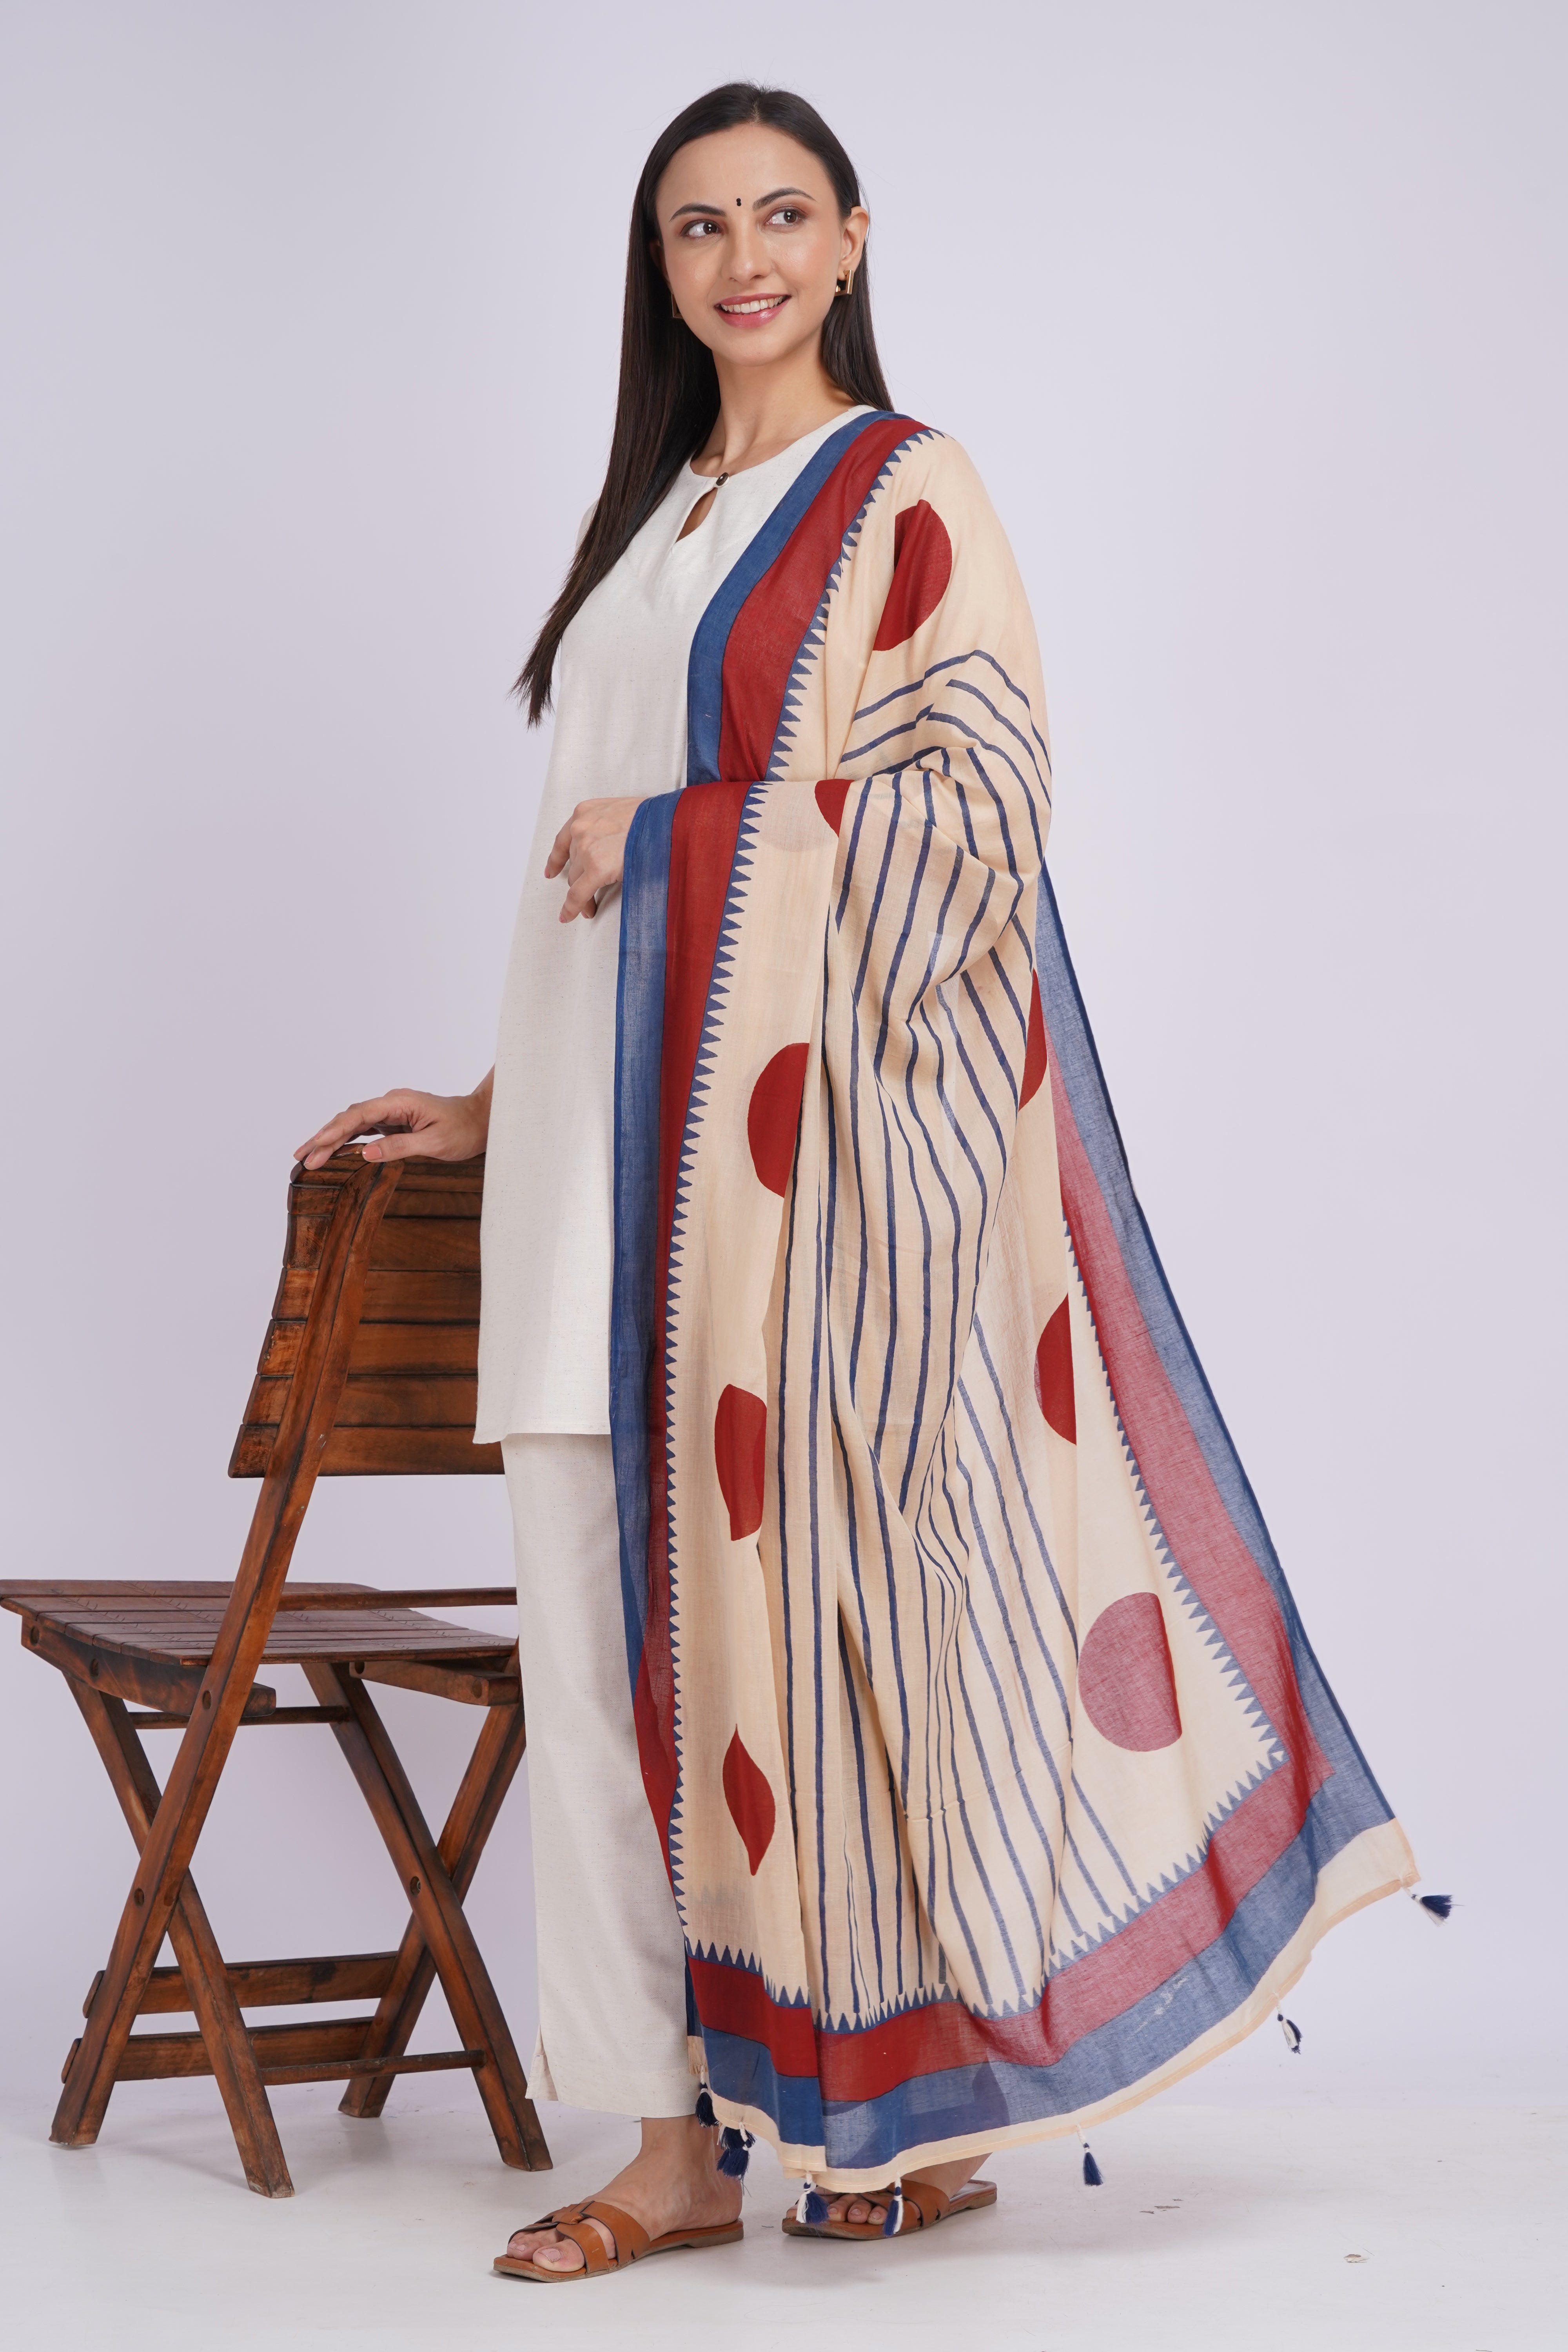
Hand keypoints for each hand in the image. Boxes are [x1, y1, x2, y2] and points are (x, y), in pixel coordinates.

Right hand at [293, 1074, 492, 1171]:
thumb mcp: (434, 1142)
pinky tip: (332, 1150)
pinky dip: (346, 1139)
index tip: (316, 1146)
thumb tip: (365, 1153)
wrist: (481, 1119)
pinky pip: (363, 1129)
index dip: (335, 1131)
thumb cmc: (463, 1129)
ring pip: (353, 1123)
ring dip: (330, 1138)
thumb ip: (399, 1146)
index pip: (358, 1116)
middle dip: (324, 1137)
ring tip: (307, 1155)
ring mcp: (391, 1111)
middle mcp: (391, 1103)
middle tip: (301, 1157)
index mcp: (399, 1102)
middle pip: (349, 1118)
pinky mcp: (393, 1121)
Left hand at [545, 796, 641, 921]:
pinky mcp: (596, 868)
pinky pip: (578, 895)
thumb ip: (606, 827)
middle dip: (577, 881)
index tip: (552, 871)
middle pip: (573, 863)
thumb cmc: (653, 819)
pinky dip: (572, 908)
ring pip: (575, 880)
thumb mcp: (621, 813)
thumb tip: (607, 849)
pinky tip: (569, 916)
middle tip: (583, 896)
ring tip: (589, 908)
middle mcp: (581, 828)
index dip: (556, 859)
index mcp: (585, 812)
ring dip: (581, 895)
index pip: (563, 839)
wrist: (667, 821)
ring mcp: (587, 848)